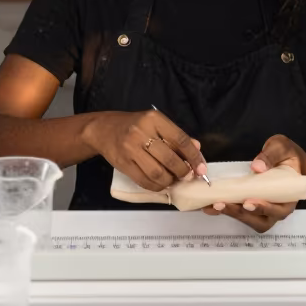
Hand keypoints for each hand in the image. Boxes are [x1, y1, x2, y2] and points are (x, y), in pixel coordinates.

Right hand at [84, 109, 207, 191]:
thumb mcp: (156, 124)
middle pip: (169, 158)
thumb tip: (197, 150)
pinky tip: (161, 183)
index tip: (202, 168)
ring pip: (157, 172)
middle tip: (187, 176)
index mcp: (154, 119)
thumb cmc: (134, 126)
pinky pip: (144, 181)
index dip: (194, 156)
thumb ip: (176, 136)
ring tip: (173, 179)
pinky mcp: (123, 163)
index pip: (180, 139)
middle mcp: (141, 132)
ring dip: (170, 180)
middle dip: (183, 171)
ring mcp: (130, 148)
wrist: (103, 129)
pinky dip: (157, 186)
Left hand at [202, 133, 304, 233]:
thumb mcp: (281, 147)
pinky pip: (241, 213)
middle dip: (241, 214)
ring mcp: (265, 209)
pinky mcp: (253, 206)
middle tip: (224, 204)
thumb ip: (271, 155)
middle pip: (261, 220)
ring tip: (216, 205)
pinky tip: (212, 205)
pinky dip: (227, 211)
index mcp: (290, 196)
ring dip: (232, 214)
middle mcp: (278, 207)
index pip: (279, 210)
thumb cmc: (287, 154)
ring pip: (250, 220)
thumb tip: (257, 167)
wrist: (285, 157)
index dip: (264, 209)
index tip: (248, 203)